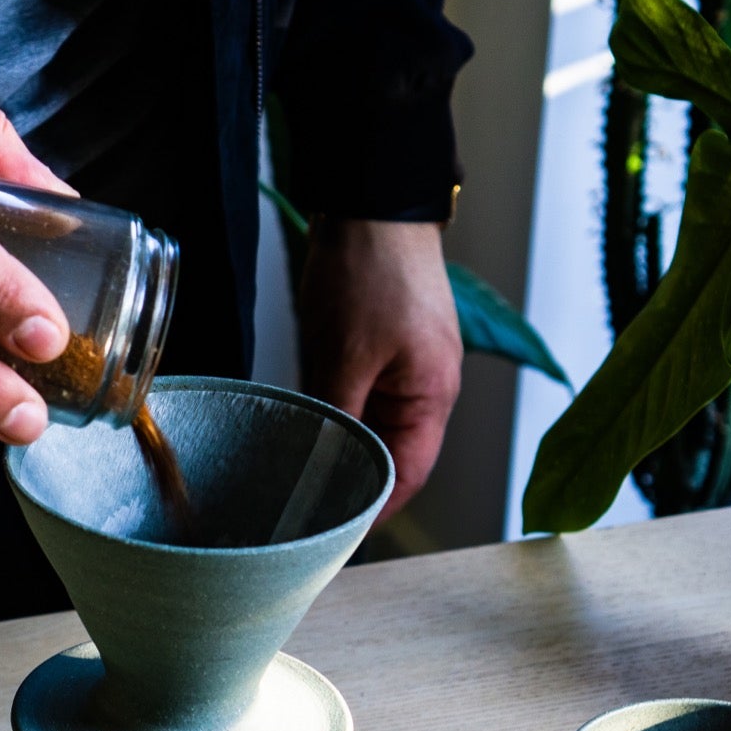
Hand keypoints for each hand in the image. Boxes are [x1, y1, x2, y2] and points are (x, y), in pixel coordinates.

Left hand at [297, 219, 462, 520]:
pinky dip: (337, 412)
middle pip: (391, 455)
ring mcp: (408, 366)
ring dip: (340, 443)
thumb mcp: (343, 356)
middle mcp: (427, 387)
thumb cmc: (370, 270)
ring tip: (297, 471)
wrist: (374, 198)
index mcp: (432, 396)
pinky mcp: (386, 346)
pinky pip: (363, 396)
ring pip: (372, 426)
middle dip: (352, 479)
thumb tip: (320, 469)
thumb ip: (335, 418)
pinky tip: (304, 423)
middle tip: (304, 507)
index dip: (373, 507)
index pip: (407, 475)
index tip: (334, 532)